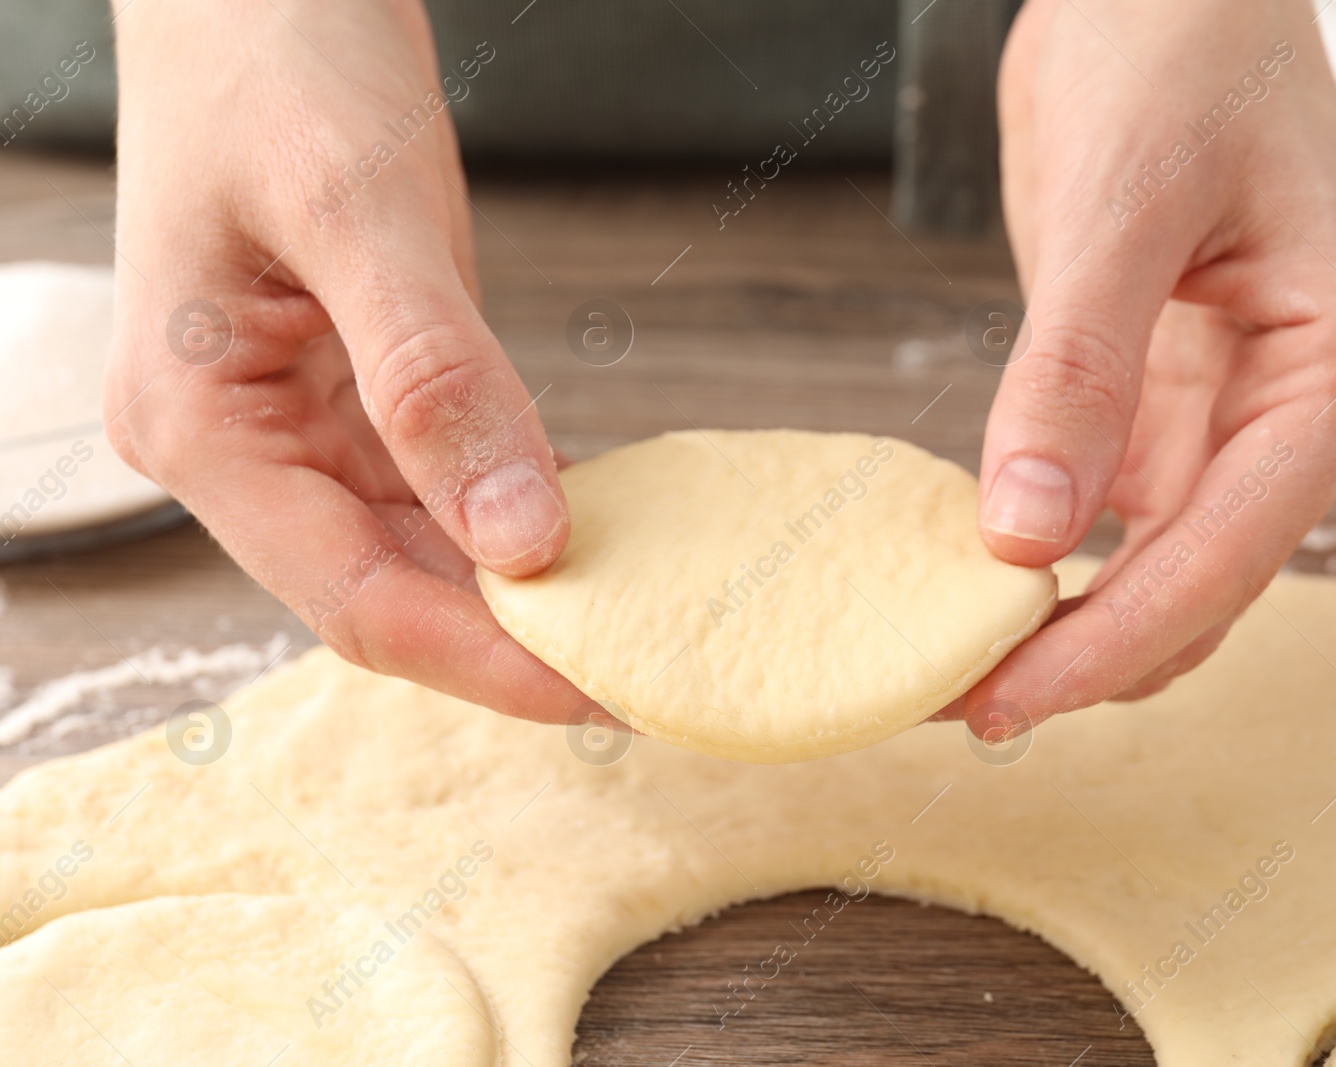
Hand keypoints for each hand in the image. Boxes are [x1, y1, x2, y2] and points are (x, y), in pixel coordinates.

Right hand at [103, 0, 584, 720]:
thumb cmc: (276, 59)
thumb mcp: (360, 213)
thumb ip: (436, 380)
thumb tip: (524, 542)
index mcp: (200, 426)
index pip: (355, 598)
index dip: (485, 660)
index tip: (605, 689)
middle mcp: (239, 446)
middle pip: (387, 590)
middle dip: (514, 638)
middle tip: (646, 665)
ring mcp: (294, 421)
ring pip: (419, 547)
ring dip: (522, 586)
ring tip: (636, 613)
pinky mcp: (351, 389)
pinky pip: (438, 483)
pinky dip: (515, 512)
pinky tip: (593, 527)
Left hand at [963, 0, 1335, 735]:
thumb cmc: (1176, 42)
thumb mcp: (1121, 200)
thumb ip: (1077, 369)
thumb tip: (1027, 537)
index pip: (1234, 546)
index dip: (1118, 636)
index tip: (1006, 698)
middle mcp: (1305, 405)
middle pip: (1202, 581)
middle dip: (1087, 655)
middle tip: (954, 704)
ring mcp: (1236, 407)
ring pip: (1160, 563)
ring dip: (1068, 624)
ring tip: (948, 667)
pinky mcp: (1165, 395)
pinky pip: (1114, 507)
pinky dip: (1050, 557)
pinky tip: (970, 582)